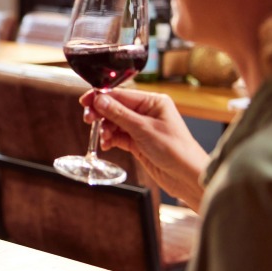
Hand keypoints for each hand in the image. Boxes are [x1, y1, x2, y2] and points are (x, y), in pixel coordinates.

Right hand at [81, 89, 209, 209]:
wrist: (186, 175)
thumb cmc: (175, 150)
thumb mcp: (143, 129)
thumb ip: (119, 114)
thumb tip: (99, 100)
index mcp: (154, 102)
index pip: (121, 94)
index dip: (101, 97)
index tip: (85, 101)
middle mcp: (147, 112)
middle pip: (116, 107)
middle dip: (101, 114)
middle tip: (89, 120)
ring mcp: (142, 127)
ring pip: (115, 123)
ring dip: (105, 129)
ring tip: (103, 138)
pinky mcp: (138, 142)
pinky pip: (118, 136)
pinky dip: (110, 139)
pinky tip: (107, 144)